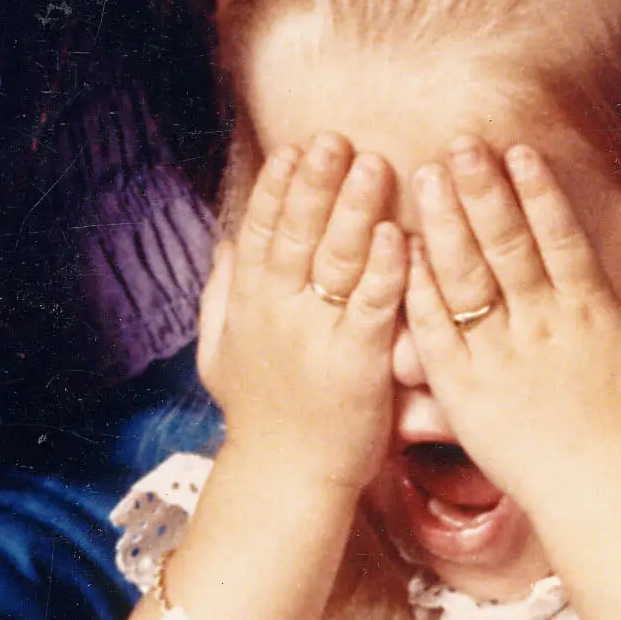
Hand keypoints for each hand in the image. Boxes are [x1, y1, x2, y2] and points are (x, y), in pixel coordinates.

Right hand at [196, 133, 405, 492]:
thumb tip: (226, 242)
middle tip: (335, 139)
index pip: (259, 232)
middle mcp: (278, 314)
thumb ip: (222, 295)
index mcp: (248, 305)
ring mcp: (317, 336)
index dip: (276, 188)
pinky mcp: (359, 363)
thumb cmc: (261, 413)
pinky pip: (373, 305)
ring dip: (354, 209)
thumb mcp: (221, 351)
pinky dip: (385, 268)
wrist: (286, 480)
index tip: (293, 149)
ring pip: (336, 259)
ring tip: (374, 165)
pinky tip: (399, 235)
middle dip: (315, 182)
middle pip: (296, 233)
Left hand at [403, 139, 620, 516]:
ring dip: (445, 224)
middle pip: (506, 245)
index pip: (561, 238)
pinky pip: (435, 334)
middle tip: (459, 144)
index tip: (519, 150)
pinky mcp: (465, 391)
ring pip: (466, 279)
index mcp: (592, 313)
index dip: (539, 193)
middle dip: (482, 190)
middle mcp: (543, 326)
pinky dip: (418, 292)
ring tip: (426, 178)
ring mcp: (500, 357)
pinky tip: (402, 253)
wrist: (606, 505)